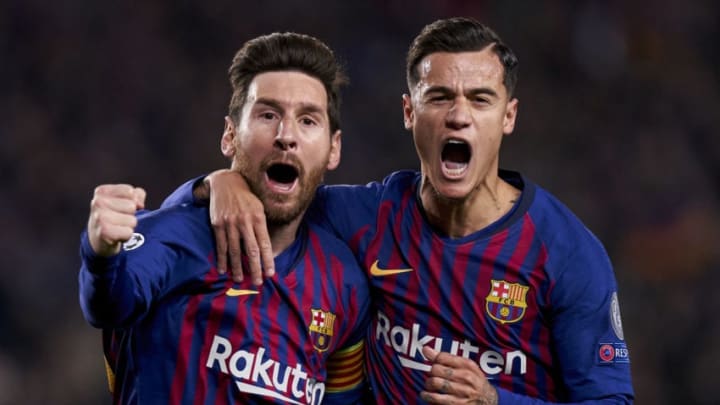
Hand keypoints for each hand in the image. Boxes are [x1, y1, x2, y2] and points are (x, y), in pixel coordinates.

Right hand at [88, 184, 145, 256]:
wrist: (99, 239)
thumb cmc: (115, 216)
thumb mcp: (125, 200)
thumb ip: (137, 195)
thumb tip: (139, 204)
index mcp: (102, 191)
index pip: (130, 192)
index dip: (132, 201)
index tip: (122, 208)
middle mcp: (98, 202)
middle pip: (132, 206)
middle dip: (130, 215)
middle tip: (119, 220)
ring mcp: (99, 217)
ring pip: (132, 220)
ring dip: (128, 226)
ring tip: (117, 228)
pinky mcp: (104, 231)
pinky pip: (128, 232)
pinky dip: (126, 236)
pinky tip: (117, 236)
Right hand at [205, 169, 273, 284]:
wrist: (226, 183)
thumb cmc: (247, 197)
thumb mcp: (259, 207)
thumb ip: (262, 226)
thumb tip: (266, 248)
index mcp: (258, 217)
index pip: (265, 244)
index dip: (268, 260)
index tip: (270, 273)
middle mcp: (244, 221)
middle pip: (251, 250)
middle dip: (255, 268)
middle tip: (258, 282)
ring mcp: (230, 223)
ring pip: (234, 251)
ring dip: (237, 268)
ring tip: (240, 279)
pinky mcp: (217, 224)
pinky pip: (220, 245)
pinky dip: (222, 259)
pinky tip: (224, 270)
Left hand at [420, 346, 497, 404]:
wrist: (488, 400)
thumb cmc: (473, 380)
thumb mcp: (464, 366)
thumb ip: (445, 358)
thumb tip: (425, 349)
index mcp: (467, 365)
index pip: (442, 357)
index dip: (434, 360)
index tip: (435, 363)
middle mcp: (466, 378)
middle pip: (437, 369)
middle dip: (431, 372)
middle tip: (432, 375)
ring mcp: (462, 392)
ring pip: (435, 383)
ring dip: (428, 384)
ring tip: (429, 385)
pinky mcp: (457, 404)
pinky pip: (436, 398)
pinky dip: (427, 396)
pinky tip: (426, 394)